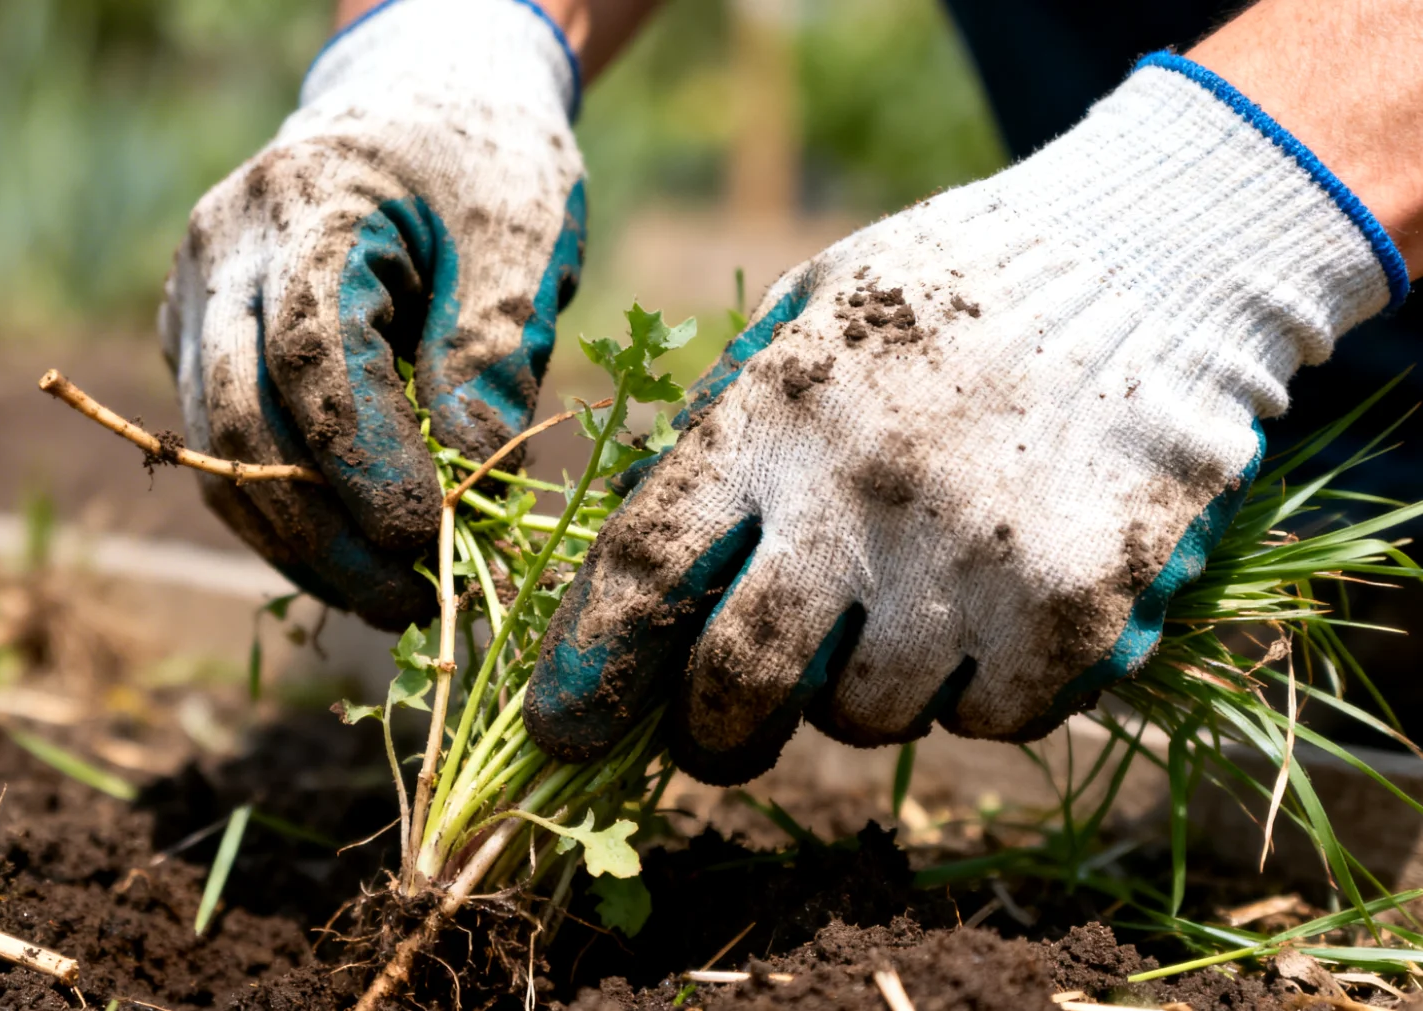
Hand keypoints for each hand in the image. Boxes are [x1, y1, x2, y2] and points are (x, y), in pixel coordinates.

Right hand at [159, 0, 584, 629]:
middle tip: (414, 604)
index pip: (313, 359)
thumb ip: (491, 356)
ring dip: (301, 544)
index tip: (430, 541)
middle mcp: (220, 252)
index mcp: (304, 202)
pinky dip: (287, 514)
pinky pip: (227, 447)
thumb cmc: (482, 164)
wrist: (418, 103)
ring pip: (218, 453)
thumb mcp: (520, 239)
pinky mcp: (197, 343)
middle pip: (241, 424)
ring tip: (394, 601)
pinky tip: (355, 558)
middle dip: (325, 535)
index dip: (365, 466)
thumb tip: (470, 488)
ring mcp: (193, 299)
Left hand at [525, 54, 1406, 784]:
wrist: (1157, 252)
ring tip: (900, 619)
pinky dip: (979, 693)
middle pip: (738, 682)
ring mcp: (970, 556)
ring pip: (867, 717)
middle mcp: (858, 494)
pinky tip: (995, 619)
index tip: (564, 730)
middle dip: (713, 733)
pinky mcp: (1074, 602)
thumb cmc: (957, 286)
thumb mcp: (813, 308)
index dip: (589, 669)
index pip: (644, 569)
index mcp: (773, 415)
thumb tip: (639, 537)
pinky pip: (990, 717)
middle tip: (722, 734)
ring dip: (862, 697)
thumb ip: (726, 421)